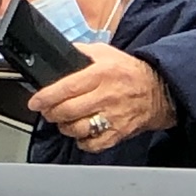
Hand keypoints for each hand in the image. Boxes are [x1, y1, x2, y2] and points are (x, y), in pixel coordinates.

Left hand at [26, 45, 176, 151]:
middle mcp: (106, 96)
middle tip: (47, 111)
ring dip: (64, 127)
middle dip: (51, 113)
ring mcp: (113, 117)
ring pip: (78, 129)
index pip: (66, 87)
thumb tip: (60, 53)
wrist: (160, 90)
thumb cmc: (129, 72)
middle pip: (68, 110)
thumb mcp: (105, 52)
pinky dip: (82, 142)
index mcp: (100, 74)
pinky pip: (94, 144)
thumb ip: (81, 51)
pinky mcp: (119, 132)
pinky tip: (81, 133)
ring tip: (63, 121)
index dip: (46, 97)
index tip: (35, 102)